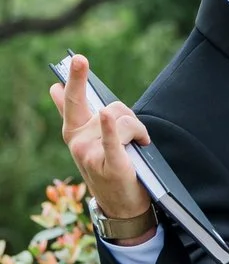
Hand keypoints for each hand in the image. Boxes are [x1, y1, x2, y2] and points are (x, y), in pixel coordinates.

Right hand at [49, 55, 151, 221]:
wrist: (121, 205)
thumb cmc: (109, 168)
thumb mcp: (90, 141)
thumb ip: (76, 115)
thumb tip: (54, 88)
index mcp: (73, 132)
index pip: (73, 101)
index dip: (74, 79)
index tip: (77, 59)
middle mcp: (77, 140)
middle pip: (108, 107)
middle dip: (94, 90)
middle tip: (89, 72)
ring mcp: (90, 152)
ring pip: (123, 121)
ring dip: (139, 130)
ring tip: (139, 145)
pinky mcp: (109, 163)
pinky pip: (112, 141)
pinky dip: (111, 129)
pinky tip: (105, 116)